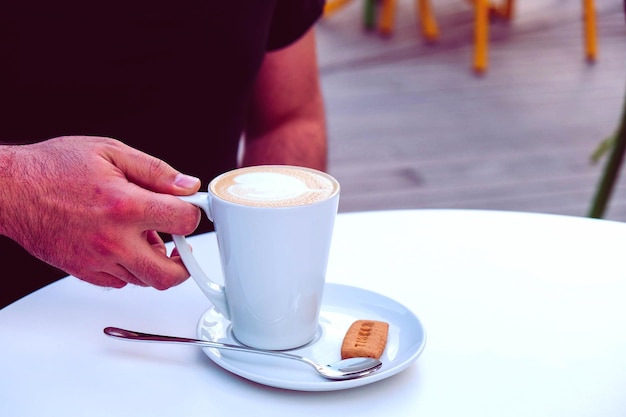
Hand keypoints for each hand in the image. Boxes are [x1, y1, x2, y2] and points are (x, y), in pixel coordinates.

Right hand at [0, 136, 201, 289]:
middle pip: (169, 274)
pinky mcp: (83, 272)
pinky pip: (119, 281)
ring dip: (154, 263)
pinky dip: (129, 268)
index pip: (184, 222)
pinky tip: (123, 245)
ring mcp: (97, 261)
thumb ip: (156, 171)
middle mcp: (113, 240)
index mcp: (125, 206)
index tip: (189, 211)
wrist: (10, 190)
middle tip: (183, 247)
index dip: (193, 215)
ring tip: (145, 237)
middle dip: (185, 263)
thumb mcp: (110, 153)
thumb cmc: (53, 168)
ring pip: (144, 280)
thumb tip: (187, 186)